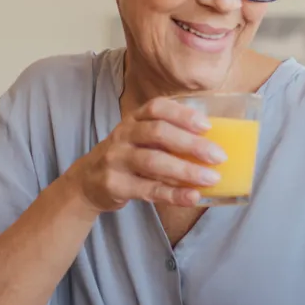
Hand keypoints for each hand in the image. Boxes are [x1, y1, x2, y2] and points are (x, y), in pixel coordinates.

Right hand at [65, 96, 225, 211]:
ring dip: (186, 170)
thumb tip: (211, 145)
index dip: (183, 114)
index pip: (157, 108)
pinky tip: (192, 196)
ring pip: (153, 162)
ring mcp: (117, 160)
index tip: (207, 125)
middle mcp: (124, 136)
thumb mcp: (139, 139)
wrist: (87, 182)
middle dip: (191, 144)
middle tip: (218, 156)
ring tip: (211, 178)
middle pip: (158, 133)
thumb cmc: (126, 157)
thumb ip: (167, 138)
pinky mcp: (115, 185)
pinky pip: (148, 189)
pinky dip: (173, 194)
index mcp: (134, 120)